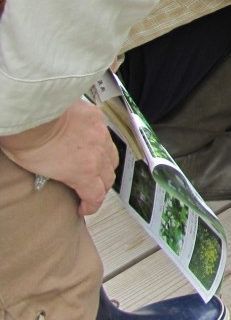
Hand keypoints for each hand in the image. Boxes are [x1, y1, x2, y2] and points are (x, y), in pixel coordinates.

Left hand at [0, 100, 117, 215]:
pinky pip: (105, 133)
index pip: (96, 196)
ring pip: (112, 155)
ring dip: (104, 164)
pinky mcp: (97, 116)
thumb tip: (54, 177)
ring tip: (93, 165)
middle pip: (109, 176)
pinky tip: (88, 140)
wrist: (32, 111)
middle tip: (89, 189)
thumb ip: (54, 176)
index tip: (85, 208)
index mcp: (84, 171)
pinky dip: (99, 140)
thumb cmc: (28, 140)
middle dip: (100, 186)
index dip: (92, 206)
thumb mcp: (37, 170)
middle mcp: (98, 153)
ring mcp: (100, 133)